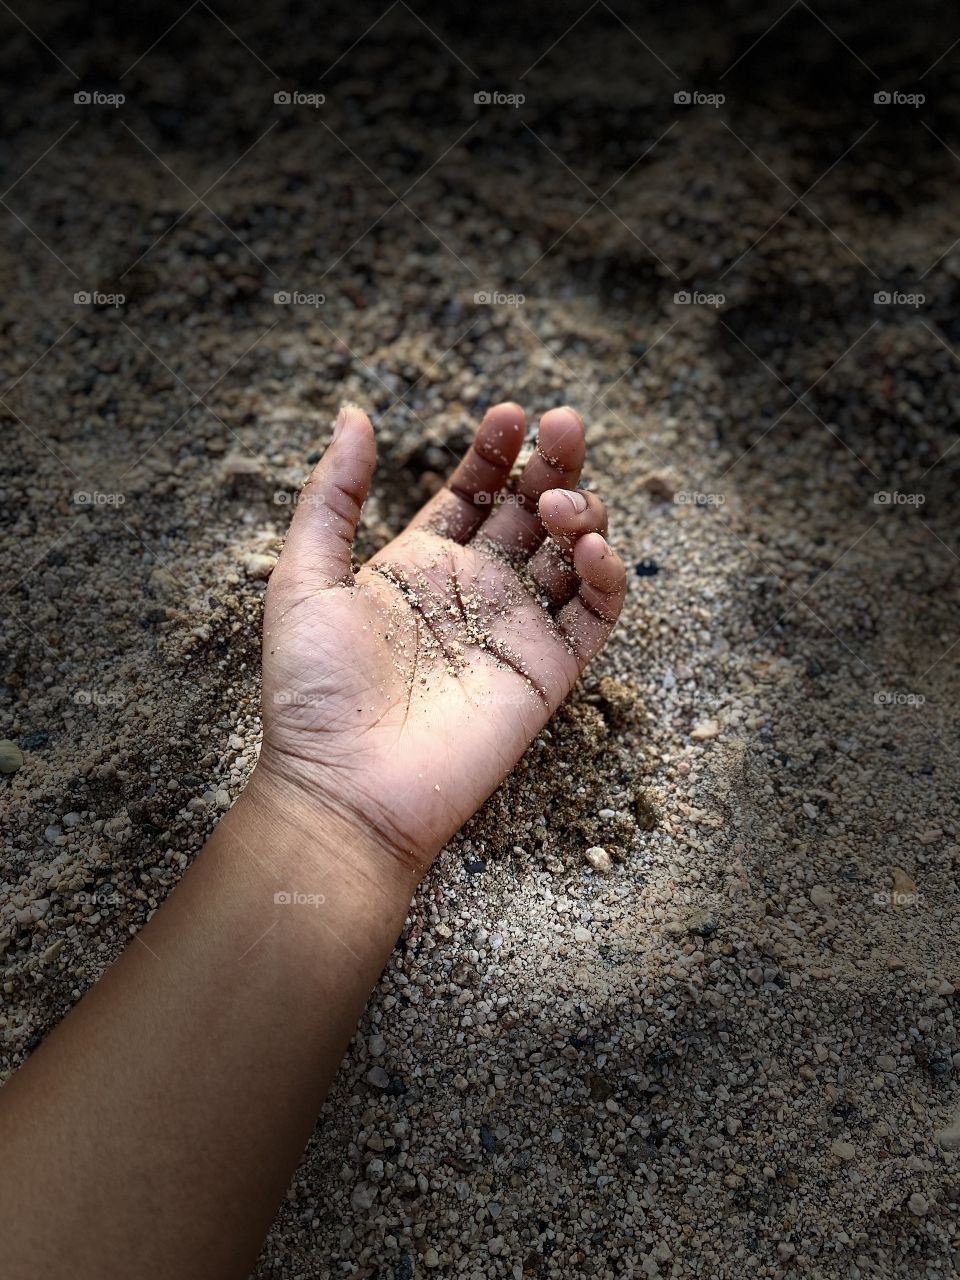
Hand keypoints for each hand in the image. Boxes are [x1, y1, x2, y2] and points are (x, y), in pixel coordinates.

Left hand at [254, 402, 625, 878]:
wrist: (344, 787)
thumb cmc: (313, 689)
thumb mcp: (304, 576)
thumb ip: (333, 495)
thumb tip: (353, 413)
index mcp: (421, 564)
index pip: (474, 492)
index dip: (496, 450)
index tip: (510, 414)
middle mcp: (474, 590)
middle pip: (531, 511)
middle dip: (553, 463)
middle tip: (565, 424)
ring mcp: (514, 629)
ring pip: (571, 553)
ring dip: (581, 513)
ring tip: (562, 503)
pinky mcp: (547, 671)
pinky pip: (593, 613)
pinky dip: (605, 576)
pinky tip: (588, 548)